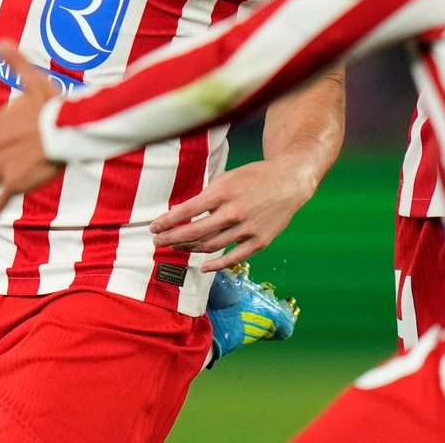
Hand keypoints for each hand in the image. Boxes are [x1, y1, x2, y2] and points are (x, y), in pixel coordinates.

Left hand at [150, 158, 312, 271]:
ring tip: (176, 247)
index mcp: (224, 191)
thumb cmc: (255, 177)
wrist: (290, 181)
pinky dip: (215, 265)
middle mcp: (235, 211)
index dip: (167, 221)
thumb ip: (208, 195)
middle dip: (172, 238)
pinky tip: (202, 266)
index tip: (154, 227)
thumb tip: (184, 213)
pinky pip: (233, 258)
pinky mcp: (259, 241)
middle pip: (195, 232)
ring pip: (211, 246)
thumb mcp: (228, 177)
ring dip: (189, 248)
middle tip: (158, 241)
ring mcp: (248, 229)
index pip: (188, 210)